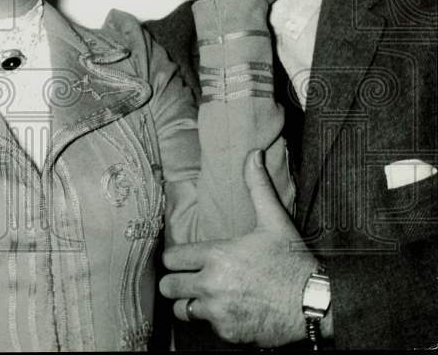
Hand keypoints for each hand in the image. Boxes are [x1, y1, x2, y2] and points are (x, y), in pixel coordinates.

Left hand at [159, 150, 319, 346]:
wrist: (317, 303)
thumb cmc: (293, 262)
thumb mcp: (274, 220)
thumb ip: (257, 186)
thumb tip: (253, 154)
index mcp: (217, 255)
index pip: (170, 258)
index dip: (176, 258)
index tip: (184, 259)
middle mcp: (212, 284)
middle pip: (168, 286)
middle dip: (176, 282)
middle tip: (189, 279)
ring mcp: (219, 312)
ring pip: (183, 309)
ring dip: (192, 303)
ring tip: (208, 296)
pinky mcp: (228, 333)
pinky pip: (208, 328)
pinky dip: (216, 322)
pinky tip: (232, 311)